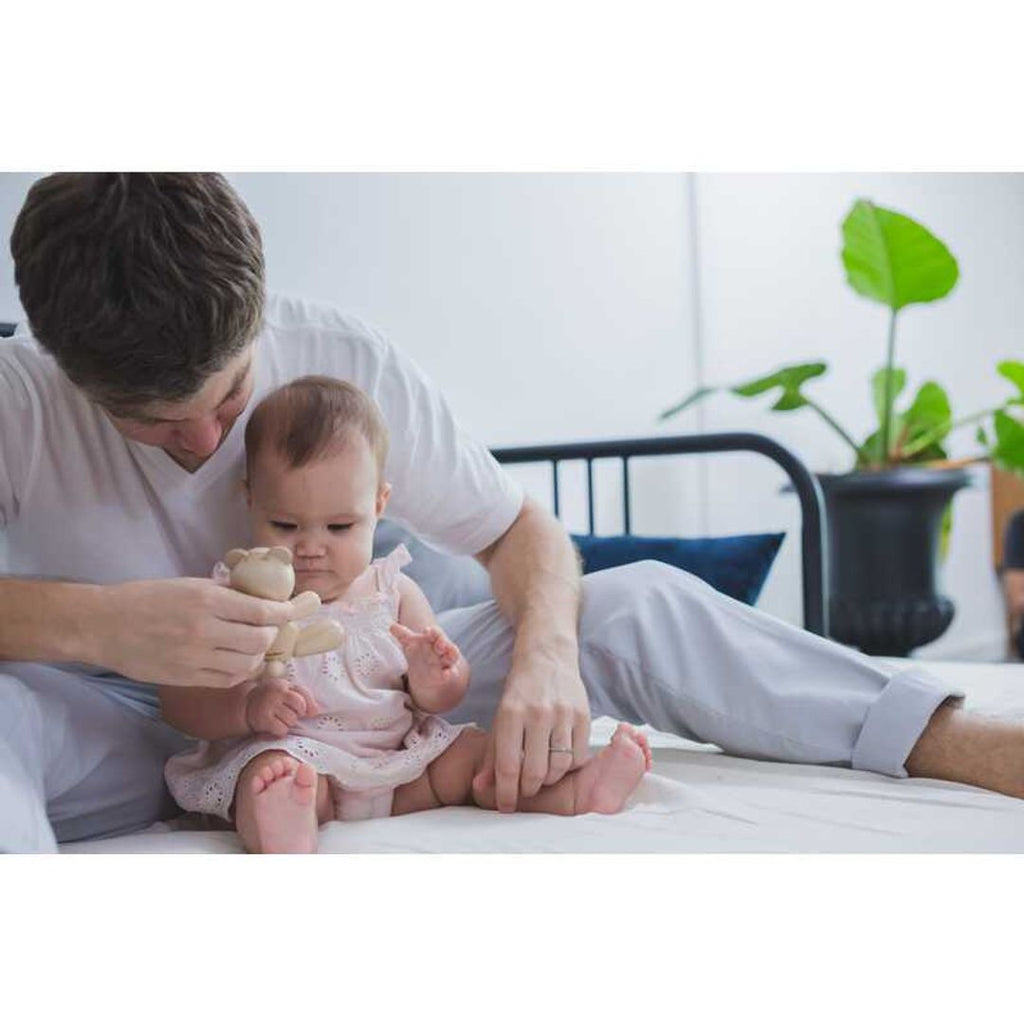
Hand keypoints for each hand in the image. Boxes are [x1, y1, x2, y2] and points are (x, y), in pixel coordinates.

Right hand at [94, 578, 297, 687]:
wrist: (104, 625)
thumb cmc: (146, 599)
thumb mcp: (189, 585)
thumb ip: (225, 593)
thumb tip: (259, 598)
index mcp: (207, 600)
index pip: (262, 611)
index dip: (285, 612)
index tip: (295, 610)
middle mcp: (205, 630)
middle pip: (260, 640)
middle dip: (272, 635)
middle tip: (271, 629)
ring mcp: (195, 657)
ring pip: (248, 663)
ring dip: (258, 656)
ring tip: (254, 647)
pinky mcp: (186, 678)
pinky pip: (228, 679)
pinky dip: (241, 671)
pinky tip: (238, 662)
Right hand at [245, 677, 319, 737]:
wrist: (247, 703)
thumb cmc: (273, 697)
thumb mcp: (287, 690)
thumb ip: (303, 696)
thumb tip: (316, 712)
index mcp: (283, 686)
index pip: (302, 698)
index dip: (305, 707)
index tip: (302, 710)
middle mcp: (275, 694)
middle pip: (298, 709)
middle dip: (297, 714)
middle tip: (288, 714)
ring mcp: (268, 707)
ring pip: (291, 720)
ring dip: (288, 723)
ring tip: (279, 718)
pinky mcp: (263, 720)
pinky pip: (282, 729)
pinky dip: (280, 730)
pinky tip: (274, 725)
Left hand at [389, 623, 462, 691]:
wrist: (432, 674)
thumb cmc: (423, 654)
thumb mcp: (413, 645)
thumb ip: (403, 636)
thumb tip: (392, 626)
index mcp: (434, 639)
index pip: (435, 633)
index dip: (432, 632)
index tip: (427, 631)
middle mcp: (442, 649)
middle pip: (444, 643)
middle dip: (442, 642)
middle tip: (439, 644)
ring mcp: (446, 661)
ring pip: (451, 656)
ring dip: (450, 655)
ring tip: (447, 656)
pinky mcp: (449, 674)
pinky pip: (452, 673)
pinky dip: (450, 673)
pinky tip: (446, 674)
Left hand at [472, 643, 590, 811]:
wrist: (547, 657)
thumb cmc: (520, 692)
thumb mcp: (499, 718)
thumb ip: (491, 755)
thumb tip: (481, 788)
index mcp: (510, 713)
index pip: (508, 766)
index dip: (506, 793)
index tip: (505, 806)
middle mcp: (538, 713)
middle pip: (535, 771)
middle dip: (528, 790)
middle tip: (524, 791)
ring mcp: (563, 714)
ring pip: (559, 767)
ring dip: (548, 781)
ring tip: (541, 777)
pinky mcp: (583, 715)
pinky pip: (578, 756)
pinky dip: (568, 768)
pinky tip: (558, 763)